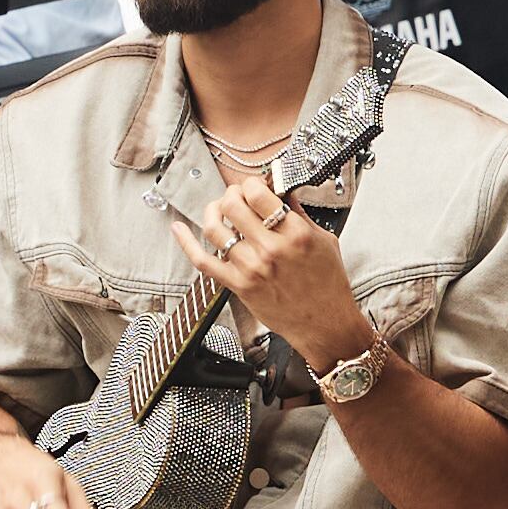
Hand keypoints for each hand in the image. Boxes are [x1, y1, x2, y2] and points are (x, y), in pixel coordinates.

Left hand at [176, 177, 371, 378]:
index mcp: (296, 233)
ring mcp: (252, 268)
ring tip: (219, 211)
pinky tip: (179, 229)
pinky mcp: (239, 285)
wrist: (324, 324)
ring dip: (213, 212)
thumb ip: (300, 215)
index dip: (251, 184)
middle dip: (231, 194)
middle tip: (236, 198)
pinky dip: (187, 243)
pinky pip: (204, 261)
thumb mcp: (324, 241)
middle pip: (233, 205)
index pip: (259, 193)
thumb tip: (281, 193)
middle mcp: (271, 249)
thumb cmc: (328, 285)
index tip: (254, 187)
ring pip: (215, 228)